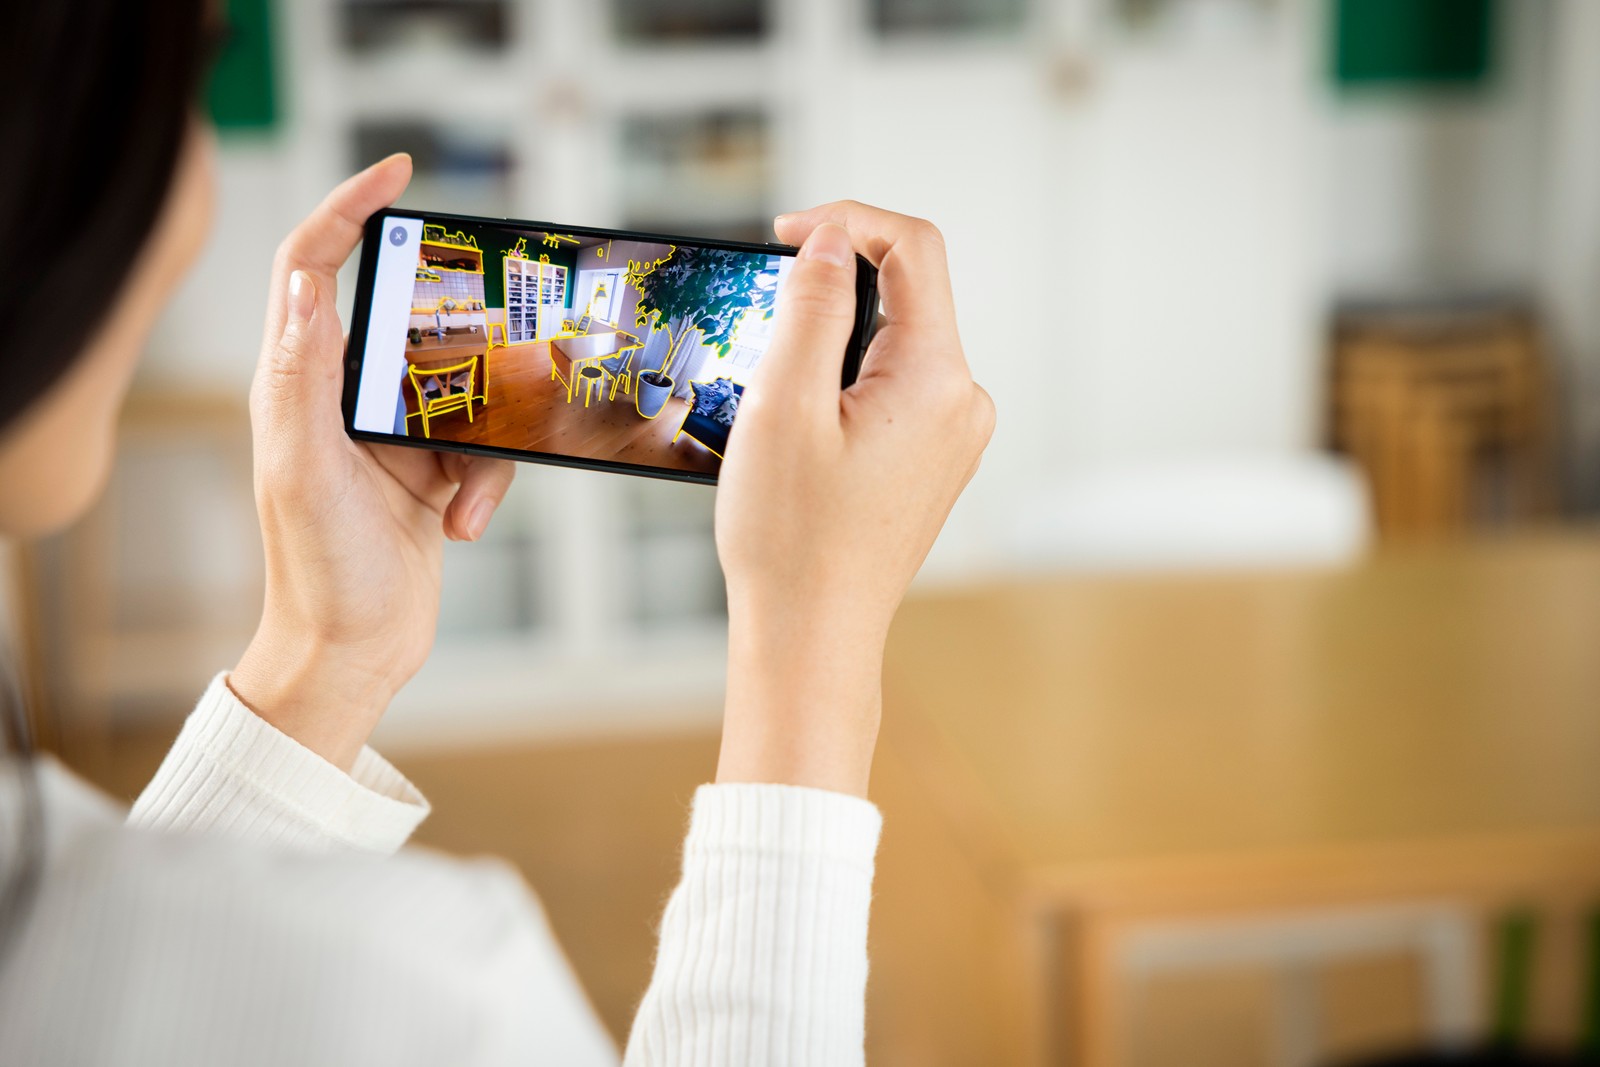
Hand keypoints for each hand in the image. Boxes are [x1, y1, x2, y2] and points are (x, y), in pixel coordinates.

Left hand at [230, 156, 514, 770]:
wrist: (354, 652)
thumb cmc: (319, 573)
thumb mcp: (306, 471)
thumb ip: (305, 378)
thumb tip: (310, 284)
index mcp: (296, 386)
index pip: (311, 269)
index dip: (347, 210)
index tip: (398, 173)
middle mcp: (340, 401)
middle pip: (407, 322)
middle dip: (457, 331)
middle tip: (497, 325)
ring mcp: (390, 436)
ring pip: (463, 388)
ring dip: (480, 441)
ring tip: (463, 496)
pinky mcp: (430, 472)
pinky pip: (483, 446)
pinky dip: (487, 484)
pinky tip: (466, 525)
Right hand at [714, 203, 993, 796]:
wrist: (812, 636)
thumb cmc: (792, 539)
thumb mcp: (783, 404)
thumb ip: (809, 305)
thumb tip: (829, 240)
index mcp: (937, 378)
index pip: (913, 248)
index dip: (846, 220)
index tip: (782, 234)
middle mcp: (963, 401)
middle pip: (906, 294)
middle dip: (832, 288)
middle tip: (762, 319)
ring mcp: (955, 435)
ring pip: (894, 343)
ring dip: (833, 339)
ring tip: (774, 392)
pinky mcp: (934, 460)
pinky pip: (894, 388)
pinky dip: (844, 382)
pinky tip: (799, 427)